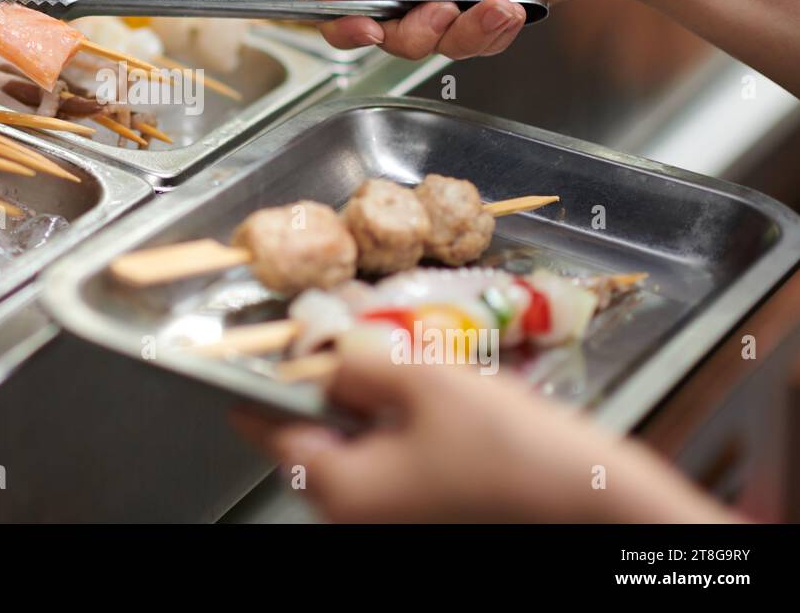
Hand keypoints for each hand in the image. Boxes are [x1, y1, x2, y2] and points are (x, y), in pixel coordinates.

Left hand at [235, 334, 736, 522]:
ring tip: (404, 363)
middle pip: (315, 434)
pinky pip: (390, 462)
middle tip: (355, 338)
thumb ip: (358, 361)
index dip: (266, 376)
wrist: (596, 507)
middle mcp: (353, 515)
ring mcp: (391, 520)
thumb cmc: (510, 449)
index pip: (269, 425)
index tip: (260, 342)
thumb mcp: (424, 382)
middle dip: (330, 383)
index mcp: (338, 487)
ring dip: (369, 401)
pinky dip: (398, 426)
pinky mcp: (425, 515)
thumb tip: (320, 352)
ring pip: (356, 445)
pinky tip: (433, 399)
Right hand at [305, 0, 640, 57]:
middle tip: (439, 14)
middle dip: (413, 28)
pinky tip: (512, 7)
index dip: (343, 13)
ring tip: (495, 4)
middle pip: (381, 25)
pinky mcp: (481, 11)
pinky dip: (489, 30)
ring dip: (460, 29)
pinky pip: (466, 44)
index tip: (360, 29)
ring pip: (425, 41)